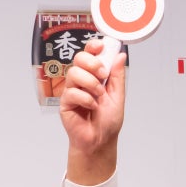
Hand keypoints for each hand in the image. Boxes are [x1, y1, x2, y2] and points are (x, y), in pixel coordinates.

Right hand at [59, 38, 126, 183]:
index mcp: (94, 75)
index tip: (101, 46)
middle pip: (79, 58)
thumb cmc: (107, 121)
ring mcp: (72, 91)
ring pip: (74, 73)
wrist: (100, 141)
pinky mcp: (65, 103)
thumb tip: (120, 56)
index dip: (93, 46)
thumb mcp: (118, 96)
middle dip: (92, 63)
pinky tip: (91, 107)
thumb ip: (118, 76)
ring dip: (90, 84)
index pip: (89, 53)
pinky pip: (72, 92)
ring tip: (98, 96)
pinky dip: (85, 99)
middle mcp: (82, 80)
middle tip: (103, 75)